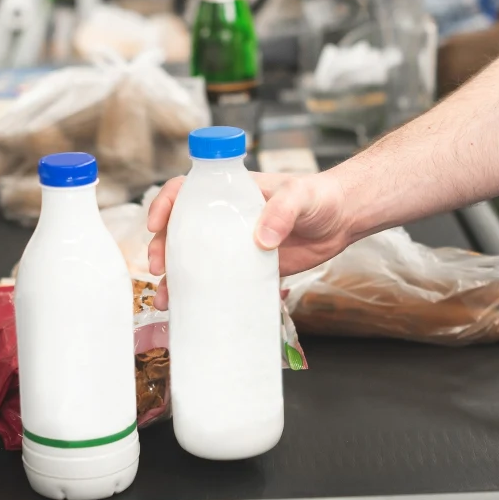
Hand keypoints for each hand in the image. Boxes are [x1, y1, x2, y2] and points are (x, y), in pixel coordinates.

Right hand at [146, 171, 352, 308]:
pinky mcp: (249, 268)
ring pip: (194, 259)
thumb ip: (282, 211)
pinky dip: (203, 294)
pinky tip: (192, 309)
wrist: (342, 221)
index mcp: (230, 193)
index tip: (156, 224)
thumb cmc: (319, 196)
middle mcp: (224, 218)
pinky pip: (219, 281)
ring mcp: (234, 245)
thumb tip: (262, 240)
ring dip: (175, 278)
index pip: (185, 191)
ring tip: (165, 297)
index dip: (165, 204)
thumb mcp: (300, 196)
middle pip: (180, 229)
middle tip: (159, 267)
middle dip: (162, 247)